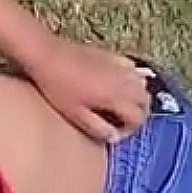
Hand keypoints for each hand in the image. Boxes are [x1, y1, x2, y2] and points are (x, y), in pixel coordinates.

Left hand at [23, 38, 151, 141]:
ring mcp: (120, 65)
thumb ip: (98, 128)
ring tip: (119, 104)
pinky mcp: (113, 55)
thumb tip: (114, 137)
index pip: (138, 117)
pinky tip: (116, 83)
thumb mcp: (75, 115)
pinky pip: (132, 68)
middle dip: (136, 114)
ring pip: (142, 84)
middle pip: (145, 101)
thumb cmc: (58, 87)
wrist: (47, 55)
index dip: (128, 130)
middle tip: (119, 121)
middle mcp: (125, 80)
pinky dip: (130, 79)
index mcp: (117, 96)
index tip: (114, 132)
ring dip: (136, 96)